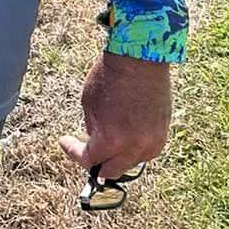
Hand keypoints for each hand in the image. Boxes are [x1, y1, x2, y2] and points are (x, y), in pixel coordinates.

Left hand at [60, 50, 171, 181]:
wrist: (140, 57)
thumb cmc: (110, 76)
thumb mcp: (88, 104)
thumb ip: (92, 129)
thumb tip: (95, 142)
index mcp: (111, 140)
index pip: (89, 160)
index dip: (73, 153)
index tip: (65, 142)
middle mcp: (134, 147)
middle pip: (112, 171)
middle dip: (95, 164)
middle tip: (85, 152)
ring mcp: (152, 141)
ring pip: (131, 163)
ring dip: (117, 158)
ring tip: (106, 143)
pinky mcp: (163, 133)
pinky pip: (146, 152)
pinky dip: (134, 150)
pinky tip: (124, 138)